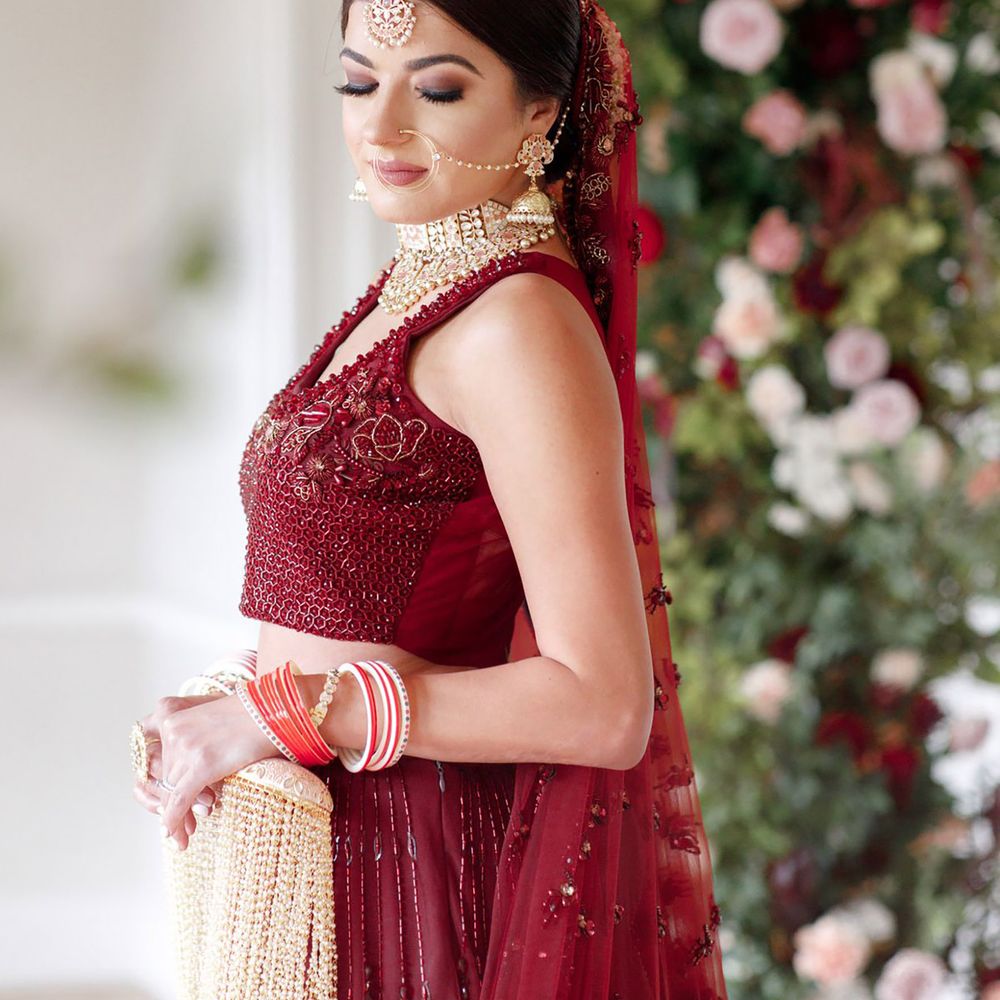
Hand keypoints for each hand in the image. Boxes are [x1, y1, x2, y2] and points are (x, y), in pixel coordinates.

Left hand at [155, 689, 280, 849]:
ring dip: (179, 816)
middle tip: (181, 823)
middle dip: (171, 802)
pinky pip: (180, 800)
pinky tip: (177, 836)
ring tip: (188, 833)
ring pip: (171, 791)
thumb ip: (192, 736)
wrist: (276, 710)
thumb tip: (182, 770)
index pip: (152, 757)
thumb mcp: (211, 717)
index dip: (156, 781)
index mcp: (172, 715)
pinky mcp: (202, 764)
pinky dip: (176, 821)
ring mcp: (186, 746)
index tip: (162, 798)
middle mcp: (174, 730)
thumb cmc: (252, 714)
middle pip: (163, 777)